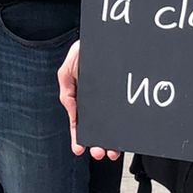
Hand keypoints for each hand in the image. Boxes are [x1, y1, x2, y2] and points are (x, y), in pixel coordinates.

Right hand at [58, 41, 121, 159]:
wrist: (103, 39)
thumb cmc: (83, 52)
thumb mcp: (67, 72)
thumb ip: (67, 92)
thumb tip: (72, 113)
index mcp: (81, 100)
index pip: (79, 123)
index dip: (78, 137)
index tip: (79, 149)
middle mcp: (97, 104)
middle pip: (97, 129)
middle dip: (97, 144)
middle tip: (100, 153)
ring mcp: (111, 102)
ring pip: (111, 126)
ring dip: (111, 141)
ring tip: (112, 151)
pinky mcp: (122, 98)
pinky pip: (124, 115)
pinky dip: (125, 128)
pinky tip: (125, 137)